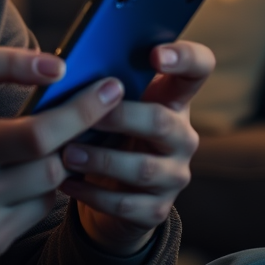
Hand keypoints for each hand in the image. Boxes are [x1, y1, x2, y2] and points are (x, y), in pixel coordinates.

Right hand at [0, 44, 124, 264]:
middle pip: (52, 159)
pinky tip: (34, 170)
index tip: (102, 87)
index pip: (34, 131)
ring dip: (63, 157)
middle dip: (84, 126)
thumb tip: (39, 65)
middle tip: (106, 101)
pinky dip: (45, 187)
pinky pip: (40, 210)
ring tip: (63, 135)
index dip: (75, 109)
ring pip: (52, 184)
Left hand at [60, 40, 215, 255]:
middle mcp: (182, 136)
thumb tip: (65, 67)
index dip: (184, 57)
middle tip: (85, 115)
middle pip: (161, 121)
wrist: (113, 193)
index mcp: (173, 99)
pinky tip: (66, 183)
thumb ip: (102, 86)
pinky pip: (125, 204)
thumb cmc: (109, 133)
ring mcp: (174, 175)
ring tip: (66, 153)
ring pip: (142, 168)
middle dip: (119, 117)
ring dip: (100, 159)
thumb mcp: (111, 106)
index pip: (198, 68)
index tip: (155, 54)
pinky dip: (92, 194)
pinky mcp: (157, 209)